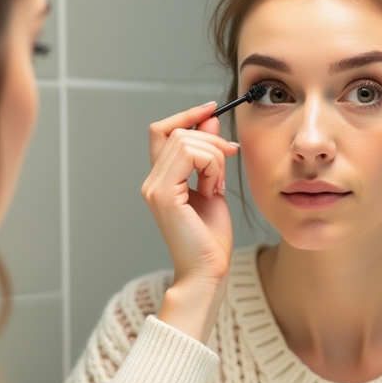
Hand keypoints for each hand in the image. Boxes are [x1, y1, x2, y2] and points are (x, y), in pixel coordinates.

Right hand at [141, 102, 239, 340]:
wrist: (208, 272)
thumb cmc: (211, 239)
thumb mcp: (213, 185)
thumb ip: (209, 154)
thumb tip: (209, 118)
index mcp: (161, 179)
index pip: (163, 130)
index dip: (187, 115)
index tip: (213, 110)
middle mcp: (152, 181)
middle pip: (178, 131)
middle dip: (211, 139)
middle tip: (229, 158)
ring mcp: (154, 188)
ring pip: (185, 140)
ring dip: (213, 156)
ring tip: (218, 183)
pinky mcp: (163, 195)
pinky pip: (189, 155)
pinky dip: (210, 165)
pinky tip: (214, 189)